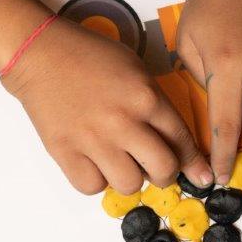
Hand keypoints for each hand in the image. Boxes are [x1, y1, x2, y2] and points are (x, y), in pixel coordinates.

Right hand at [0, 0, 211, 194]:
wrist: (41, 54)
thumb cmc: (88, 56)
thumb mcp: (135, 69)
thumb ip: (155, 103)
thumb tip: (171, 139)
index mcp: (145, 98)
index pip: (182, 141)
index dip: (193, 163)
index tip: (200, 175)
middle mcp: (123, 122)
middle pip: (162, 170)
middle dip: (164, 175)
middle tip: (155, 169)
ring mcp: (93, 139)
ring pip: (129, 185)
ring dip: (129, 178)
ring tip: (119, 162)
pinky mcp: (65, 151)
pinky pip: (91, 187)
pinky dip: (96, 180)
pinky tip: (94, 164)